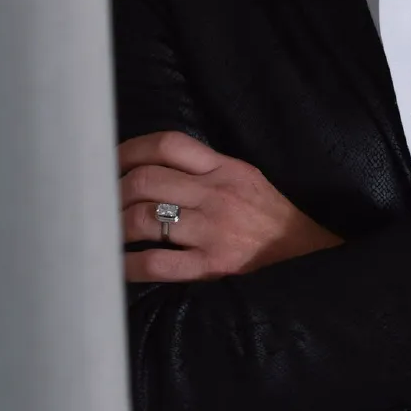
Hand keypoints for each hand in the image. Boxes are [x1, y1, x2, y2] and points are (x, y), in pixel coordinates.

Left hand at [118, 130, 343, 282]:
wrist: (309, 255)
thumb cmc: (272, 217)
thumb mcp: (246, 179)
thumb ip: (206, 169)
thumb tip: (154, 166)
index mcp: (225, 168)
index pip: (169, 144)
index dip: (130, 149)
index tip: (111, 161)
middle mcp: (216, 194)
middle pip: (147, 180)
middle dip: (115, 190)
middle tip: (101, 201)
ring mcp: (213, 231)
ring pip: (145, 219)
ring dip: (116, 225)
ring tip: (105, 232)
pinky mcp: (212, 266)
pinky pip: (158, 263)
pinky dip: (129, 265)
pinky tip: (118, 266)